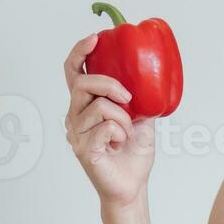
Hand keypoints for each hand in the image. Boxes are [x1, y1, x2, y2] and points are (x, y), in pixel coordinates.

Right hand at [64, 33, 154, 208]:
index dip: (80, 52)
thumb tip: (151, 74)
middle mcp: (74, 116)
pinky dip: (121, 134)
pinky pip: (105, 127)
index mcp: (84, 105)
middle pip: (83, 83)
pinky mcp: (82, 149)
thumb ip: (139, 96)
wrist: (133, 185)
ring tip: (127, 134)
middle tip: (128, 98)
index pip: (73, 72)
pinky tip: (120, 145)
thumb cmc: (133, 153)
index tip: (96, 38)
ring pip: (99, 107)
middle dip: (109, 84)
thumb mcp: (141, 117)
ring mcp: (75, 133)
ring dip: (123, 119)